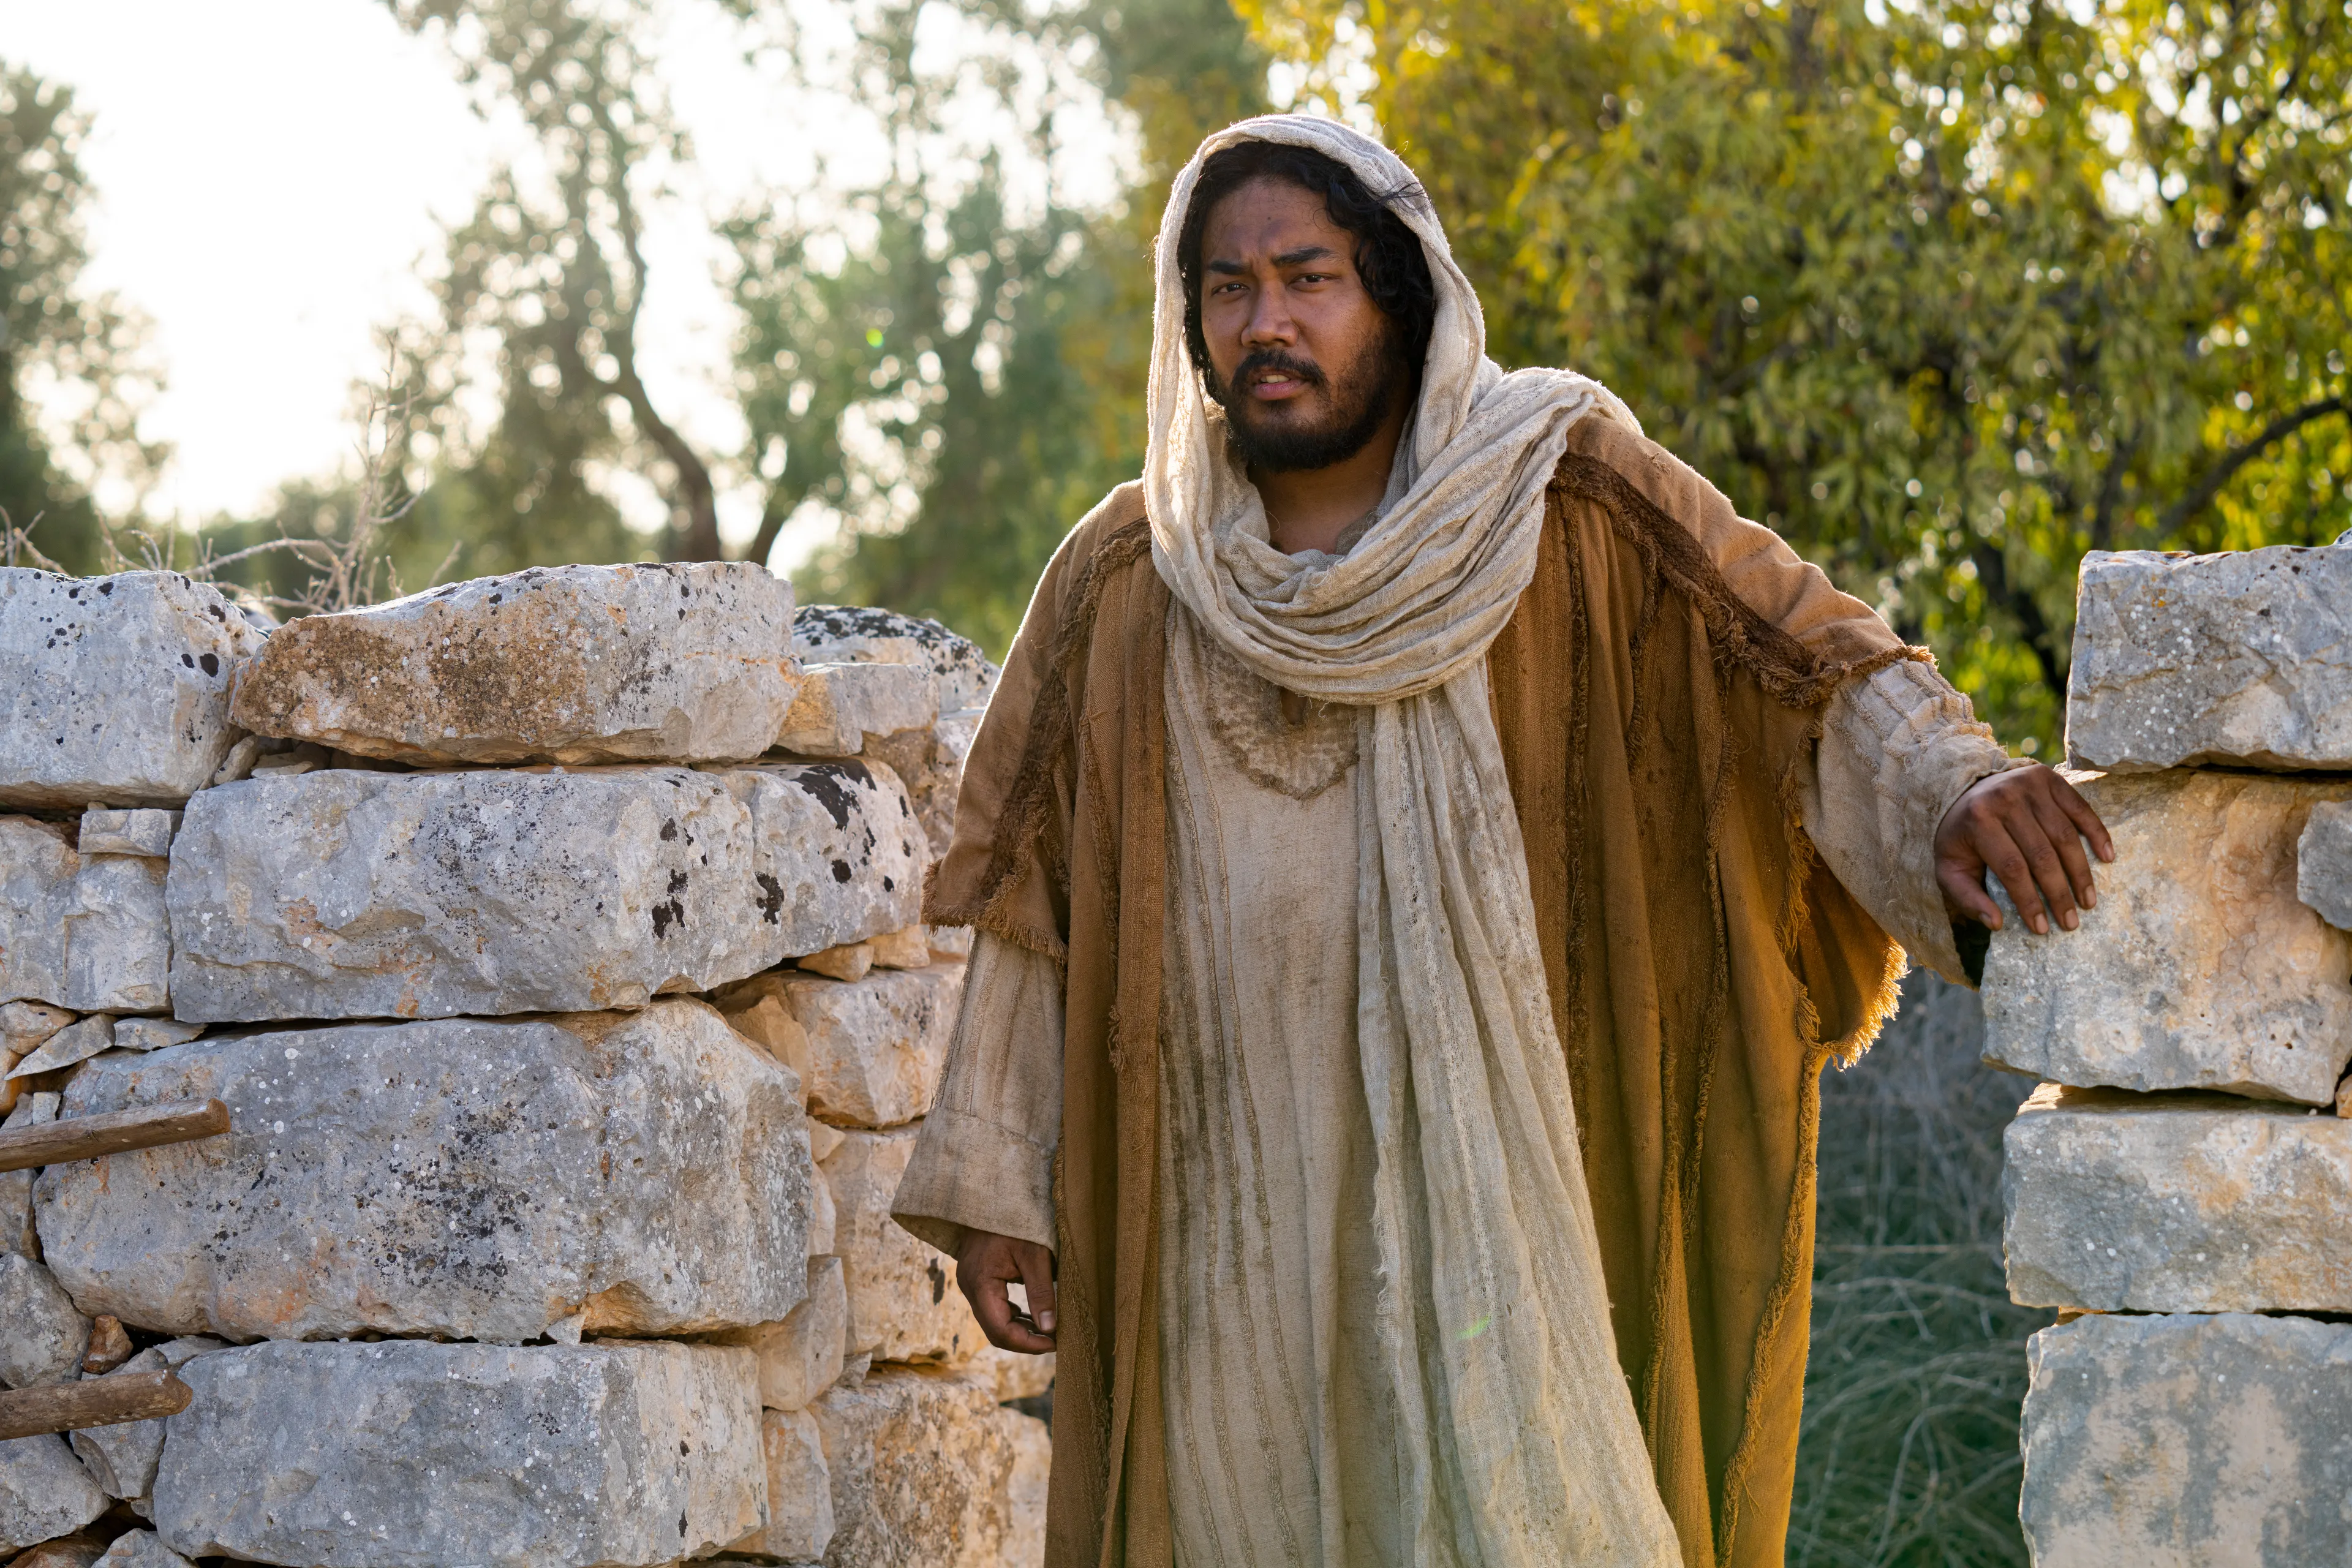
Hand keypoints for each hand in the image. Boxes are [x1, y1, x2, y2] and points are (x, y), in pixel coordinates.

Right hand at [955, 1229, 1056, 1353]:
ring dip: (1019, 1330)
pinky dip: (1013, 1316)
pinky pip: (993, 1307)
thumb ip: (1041, 1291)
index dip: (1028, 1344)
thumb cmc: (1016, 1219)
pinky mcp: (978, 1279)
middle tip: (1054, 1341)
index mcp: (980, 1284)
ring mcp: (971, 1284)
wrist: (992, 1193)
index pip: (1001, 1331)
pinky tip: (1033, 1315)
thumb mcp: (1035, 1253)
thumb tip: (1049, 1328)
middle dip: (1024, 1341)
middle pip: (995, 1331)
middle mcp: (970, 1288)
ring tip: (1048, 1331)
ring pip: (993, 1321)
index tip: (1055, 1342)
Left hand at [1934, 764, 2114, 934]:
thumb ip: (1967, 897)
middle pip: (2042, 855)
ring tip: (2088, 902)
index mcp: (1978, 821)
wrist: (1963, 790)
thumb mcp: (1949, 868)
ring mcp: (2029, 785)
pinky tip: (2107, 857)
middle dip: (2059, 894)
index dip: (2029, 901)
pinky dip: (2097, 833)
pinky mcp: (2049, 778)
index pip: (2012, 868)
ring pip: (2065, 836)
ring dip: (2080, 873)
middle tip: (2070, 922)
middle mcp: (2005, 799)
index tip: (2041, 928)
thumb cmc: (1961, 837)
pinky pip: (2080, 808)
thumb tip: (1996, 923)